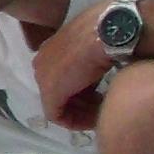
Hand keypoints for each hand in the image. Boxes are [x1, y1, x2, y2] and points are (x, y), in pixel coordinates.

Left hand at [29, 6, 120, 132]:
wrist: (110, 32)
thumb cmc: (111, 34)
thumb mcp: (98, 45)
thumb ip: (90, 58)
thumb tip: (98, 68)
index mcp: (53, 48)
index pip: (64, 78)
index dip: (83, 90)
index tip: (103, 96)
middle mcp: (43, 61)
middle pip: (60, 92)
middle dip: (82, 103)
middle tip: (104, 105)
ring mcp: (44, 76)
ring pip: (59, 105)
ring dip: (81, 112)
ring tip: (103, 110)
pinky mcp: (50, 92)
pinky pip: (58, 116)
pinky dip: (76, 121)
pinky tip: (95, 120)